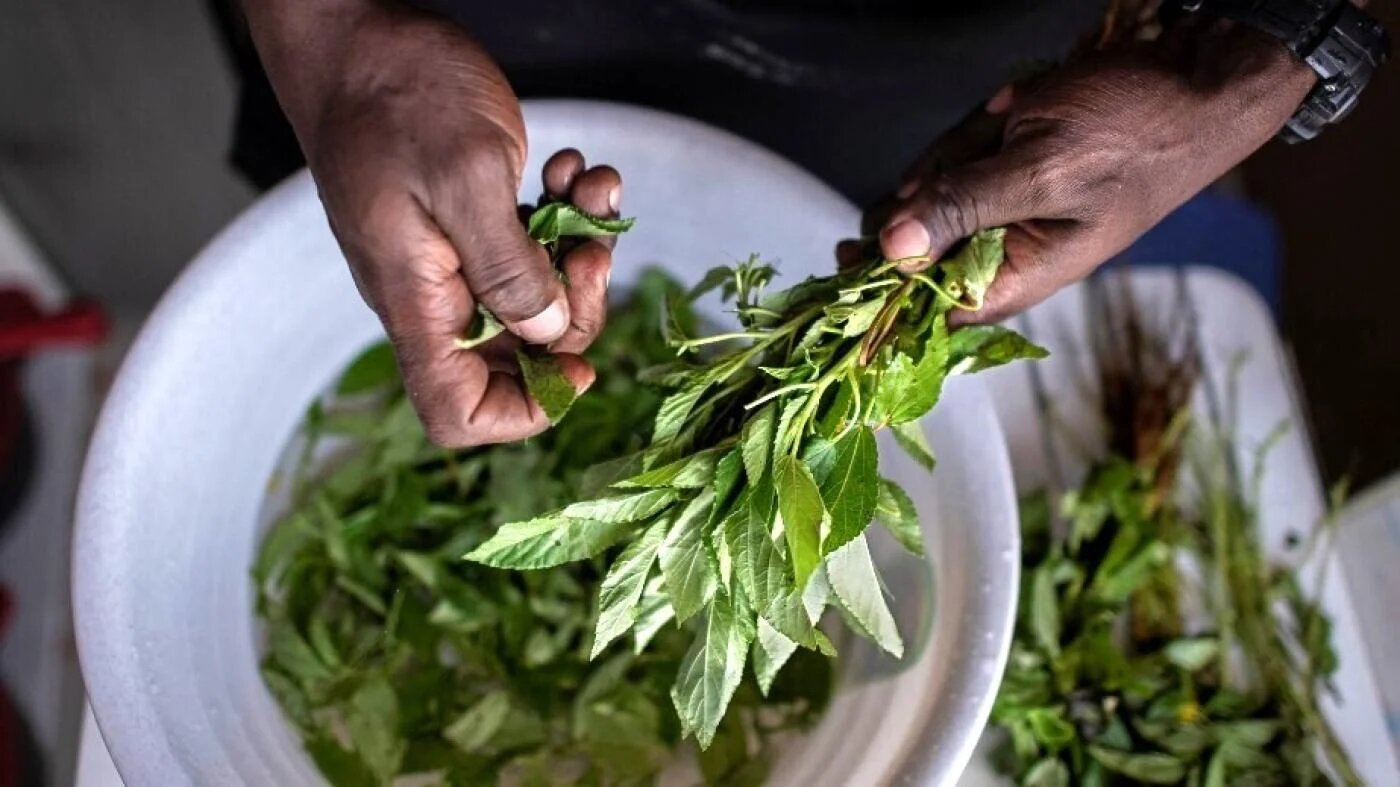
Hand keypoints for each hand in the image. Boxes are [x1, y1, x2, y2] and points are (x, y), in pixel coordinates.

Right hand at [244, 0, 620, 444]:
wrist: (356, 35)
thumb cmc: (394, 95)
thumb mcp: (465, 176)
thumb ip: (508, 268)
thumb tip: (547, 334)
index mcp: (419, 302)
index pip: (458, 412)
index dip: (527, 410)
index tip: (579, 366)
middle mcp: (435, 294)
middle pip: (519, 357)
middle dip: (574, 310)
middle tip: (590, 248)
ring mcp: (453, 259)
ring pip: (536, 296)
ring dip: (577, 249)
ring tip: (586, 187)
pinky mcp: (471, 222)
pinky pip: (532, 247)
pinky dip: (564, 215)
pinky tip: (568, 170)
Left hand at [864, 22, 1315, 323]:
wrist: (1195, 79)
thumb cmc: (1137, 133)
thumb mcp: (1043, 170)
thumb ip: (964, 209)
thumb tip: (890, 250)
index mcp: (1014, 278)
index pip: (921, 312)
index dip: (877, 291)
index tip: (846, 253)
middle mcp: (1001, 253)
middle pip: (913, 241)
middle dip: (935, 184)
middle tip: (983, 149)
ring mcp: (1001, 208)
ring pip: (931, 188)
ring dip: (963, 145)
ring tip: (1015, 116)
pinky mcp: (1002, 168)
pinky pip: (958, 152)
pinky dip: (979, 124)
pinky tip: (1018, 105)